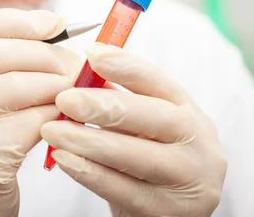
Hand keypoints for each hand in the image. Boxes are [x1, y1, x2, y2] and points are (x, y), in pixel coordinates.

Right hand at [0, 9, 81, 216]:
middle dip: (46, 55)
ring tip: (73, 94)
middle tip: (75, 66)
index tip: (55, 23)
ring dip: (57, 87)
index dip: (16, 22)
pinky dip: (56, 118)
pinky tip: (63, 122)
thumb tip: (54, 28)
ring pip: (19, 86)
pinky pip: (31, 122)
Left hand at [41, 42, 226, 216]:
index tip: (92, 53)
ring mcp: (188, 182)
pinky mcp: (168, 213)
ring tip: (53, 130)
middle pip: (155, 118)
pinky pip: (123, 190)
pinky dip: (90, 173)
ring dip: (89, 140)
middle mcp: (199, 145)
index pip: (161, 82)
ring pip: (136, 156)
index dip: (127, 65)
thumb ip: (119, 103)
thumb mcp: (143, 130)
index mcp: (190, 114)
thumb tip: (77, 71)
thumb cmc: (146, 164)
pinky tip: (64, 159)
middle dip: (104, 105)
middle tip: (65, 98)